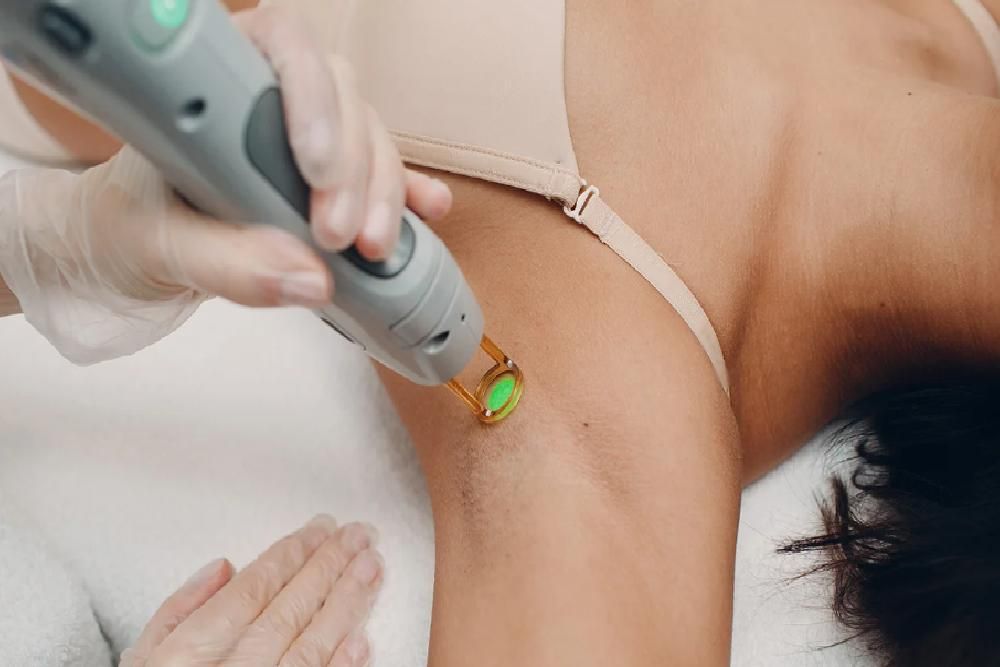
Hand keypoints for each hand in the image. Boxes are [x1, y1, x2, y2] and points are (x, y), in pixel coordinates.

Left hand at [0, 5, 451, 363]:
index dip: (310, 95)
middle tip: (336, 236)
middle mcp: (270, 94)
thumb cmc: (131, 227)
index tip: (314, 170)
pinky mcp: (331, 175)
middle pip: (340, 95)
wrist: (131, 249)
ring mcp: (307, 132)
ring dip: (383, 191)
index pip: (279, 45)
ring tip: (373, 250)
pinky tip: (429, 212)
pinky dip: (408, 194)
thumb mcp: (160, 249)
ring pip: (370, 135)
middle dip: (352, 167)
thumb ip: (226, 263)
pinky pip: (382, 173)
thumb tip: (312, 280)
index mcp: (217, 79)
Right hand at [120, 516, 381, 666]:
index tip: (320, 528)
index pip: (249, 592)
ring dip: (346, 605)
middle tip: (359, 535)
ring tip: (372, 569)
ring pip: (310, 648)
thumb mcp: (143, 658)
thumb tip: (223, 567)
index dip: (290, 555)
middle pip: (287, 611)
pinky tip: (363, 638)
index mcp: (187, 653)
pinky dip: (341, 664)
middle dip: (328, 567)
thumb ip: (177, 612)